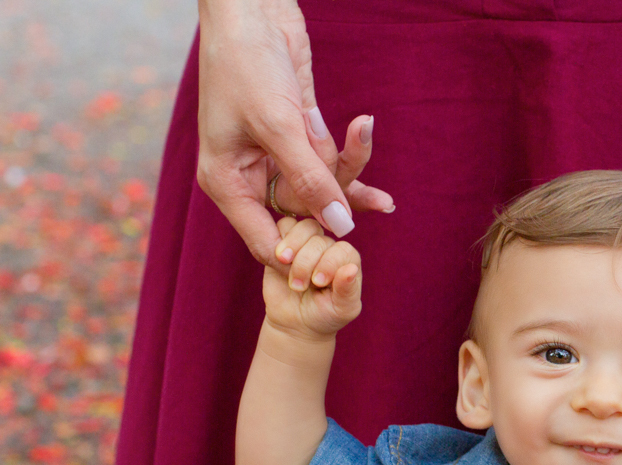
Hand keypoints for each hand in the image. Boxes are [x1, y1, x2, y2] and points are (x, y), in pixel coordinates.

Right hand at [196, 0, 392, 268]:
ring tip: (368, 150)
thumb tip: (340, 228)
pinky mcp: (300, 138)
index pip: (266, 243)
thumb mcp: (279, 127)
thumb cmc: (247, 64)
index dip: (302, 256)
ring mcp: (276, 157)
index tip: (339, 264)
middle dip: (337, 201)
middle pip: (302, 215)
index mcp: (227, 183)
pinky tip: (374, 159)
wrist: (251, 9)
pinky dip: (354, 158)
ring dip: (348, 171)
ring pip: (323, 188)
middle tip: (376, 208)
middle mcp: (249, 176)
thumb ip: (311, 180)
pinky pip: (331, 164)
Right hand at [263, 218, 362, 339]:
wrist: (296, 323)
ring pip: (304, 228)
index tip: (318, 282)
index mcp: (348, 261)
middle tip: (299, 286)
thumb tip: (351, 270)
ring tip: (286, 268)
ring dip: (293, 248)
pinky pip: (283, 227)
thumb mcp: (342, 309)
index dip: (328, 263)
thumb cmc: (325, 316)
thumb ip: (348, 290)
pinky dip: (279, 241)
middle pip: (319, 240)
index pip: (342, 250)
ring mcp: (307, 244)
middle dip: (306, 263)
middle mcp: (329, 248)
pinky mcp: (285, 243)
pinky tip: (278, 259)